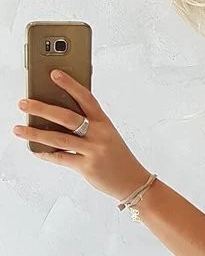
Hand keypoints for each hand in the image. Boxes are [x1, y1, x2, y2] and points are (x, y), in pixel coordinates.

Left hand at [14, 70, 149, 201]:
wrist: (133, 182)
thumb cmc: (118, 157)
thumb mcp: (108, 136)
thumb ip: (88, 126)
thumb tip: (56, 118)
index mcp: (104, 122)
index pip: (86, 98)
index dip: (70, 84)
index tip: (54, 74)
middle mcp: (99, 135)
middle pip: (67, 117)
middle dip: (42, 108)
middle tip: (24, 103)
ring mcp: (93, 151)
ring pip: (59, 139)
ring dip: (36, 133)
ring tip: (19, 129)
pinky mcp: (87, 167)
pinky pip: (62, 158)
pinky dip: (46, 154)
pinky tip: (35, 150)